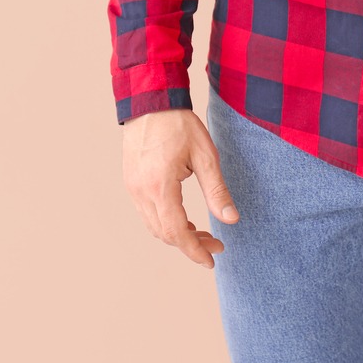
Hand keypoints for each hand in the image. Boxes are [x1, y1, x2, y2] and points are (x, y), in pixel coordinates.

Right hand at [122, 108, 238, 268]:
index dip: (194, 251)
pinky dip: (167, 223)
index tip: (212, 260)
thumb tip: (231, 220)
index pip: (176, 232)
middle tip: (217, 244)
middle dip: (191, 244)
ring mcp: (133, 188)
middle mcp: (141, 192)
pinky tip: (186, 220)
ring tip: (204, 234)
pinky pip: (148, 213)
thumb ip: (217, 190)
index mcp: (160, 187)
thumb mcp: (206, 156)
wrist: (151, 102)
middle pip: (164, 233)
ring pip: (154, 226)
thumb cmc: (180, 125)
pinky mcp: (132, 183)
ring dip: (178, 235)